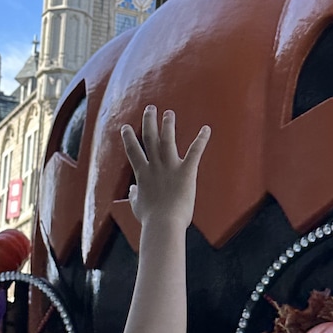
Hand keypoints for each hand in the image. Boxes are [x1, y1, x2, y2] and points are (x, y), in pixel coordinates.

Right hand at [121, 107, 208, 231]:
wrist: (163, 224)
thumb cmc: (150, 219)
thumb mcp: (137, 206)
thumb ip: (134, 195)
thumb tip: (132, 189)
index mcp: (142, 174)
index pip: (133, 151)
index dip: (128, 137)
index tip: (126, 127)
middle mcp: (154, 166)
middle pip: (149, 138)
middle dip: (149, 122)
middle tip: (150, 108)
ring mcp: (170, 167)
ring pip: (167, 140)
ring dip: (168, 125)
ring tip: (169, 113)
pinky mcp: (186, 171)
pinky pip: (195, 152)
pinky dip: (202, 139)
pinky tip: (206, 128)